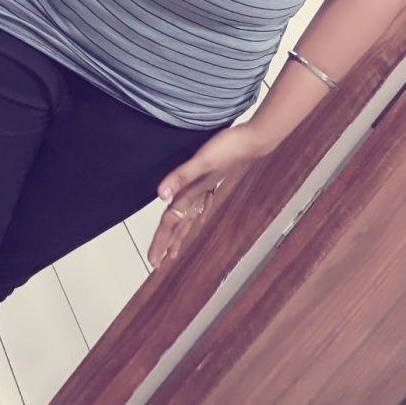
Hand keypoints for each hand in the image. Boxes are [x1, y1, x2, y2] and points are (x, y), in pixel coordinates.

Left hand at [148, 122, 268, 268]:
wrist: (253, 141)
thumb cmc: (228, 148)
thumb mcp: (201, 161)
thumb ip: (181, 177)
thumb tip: (161, 195)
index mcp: (192, 191)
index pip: (171, 221)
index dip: (161, 241)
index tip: (153, 262)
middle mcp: (198, 193)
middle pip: (179, 224)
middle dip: (168, 244)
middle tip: (158, 263)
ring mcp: (207, 187)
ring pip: (190, 216)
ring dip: (181, 233)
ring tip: (174, 250)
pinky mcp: (213, 178)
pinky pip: (202, 203)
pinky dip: (198, 213)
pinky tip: (199, 218)